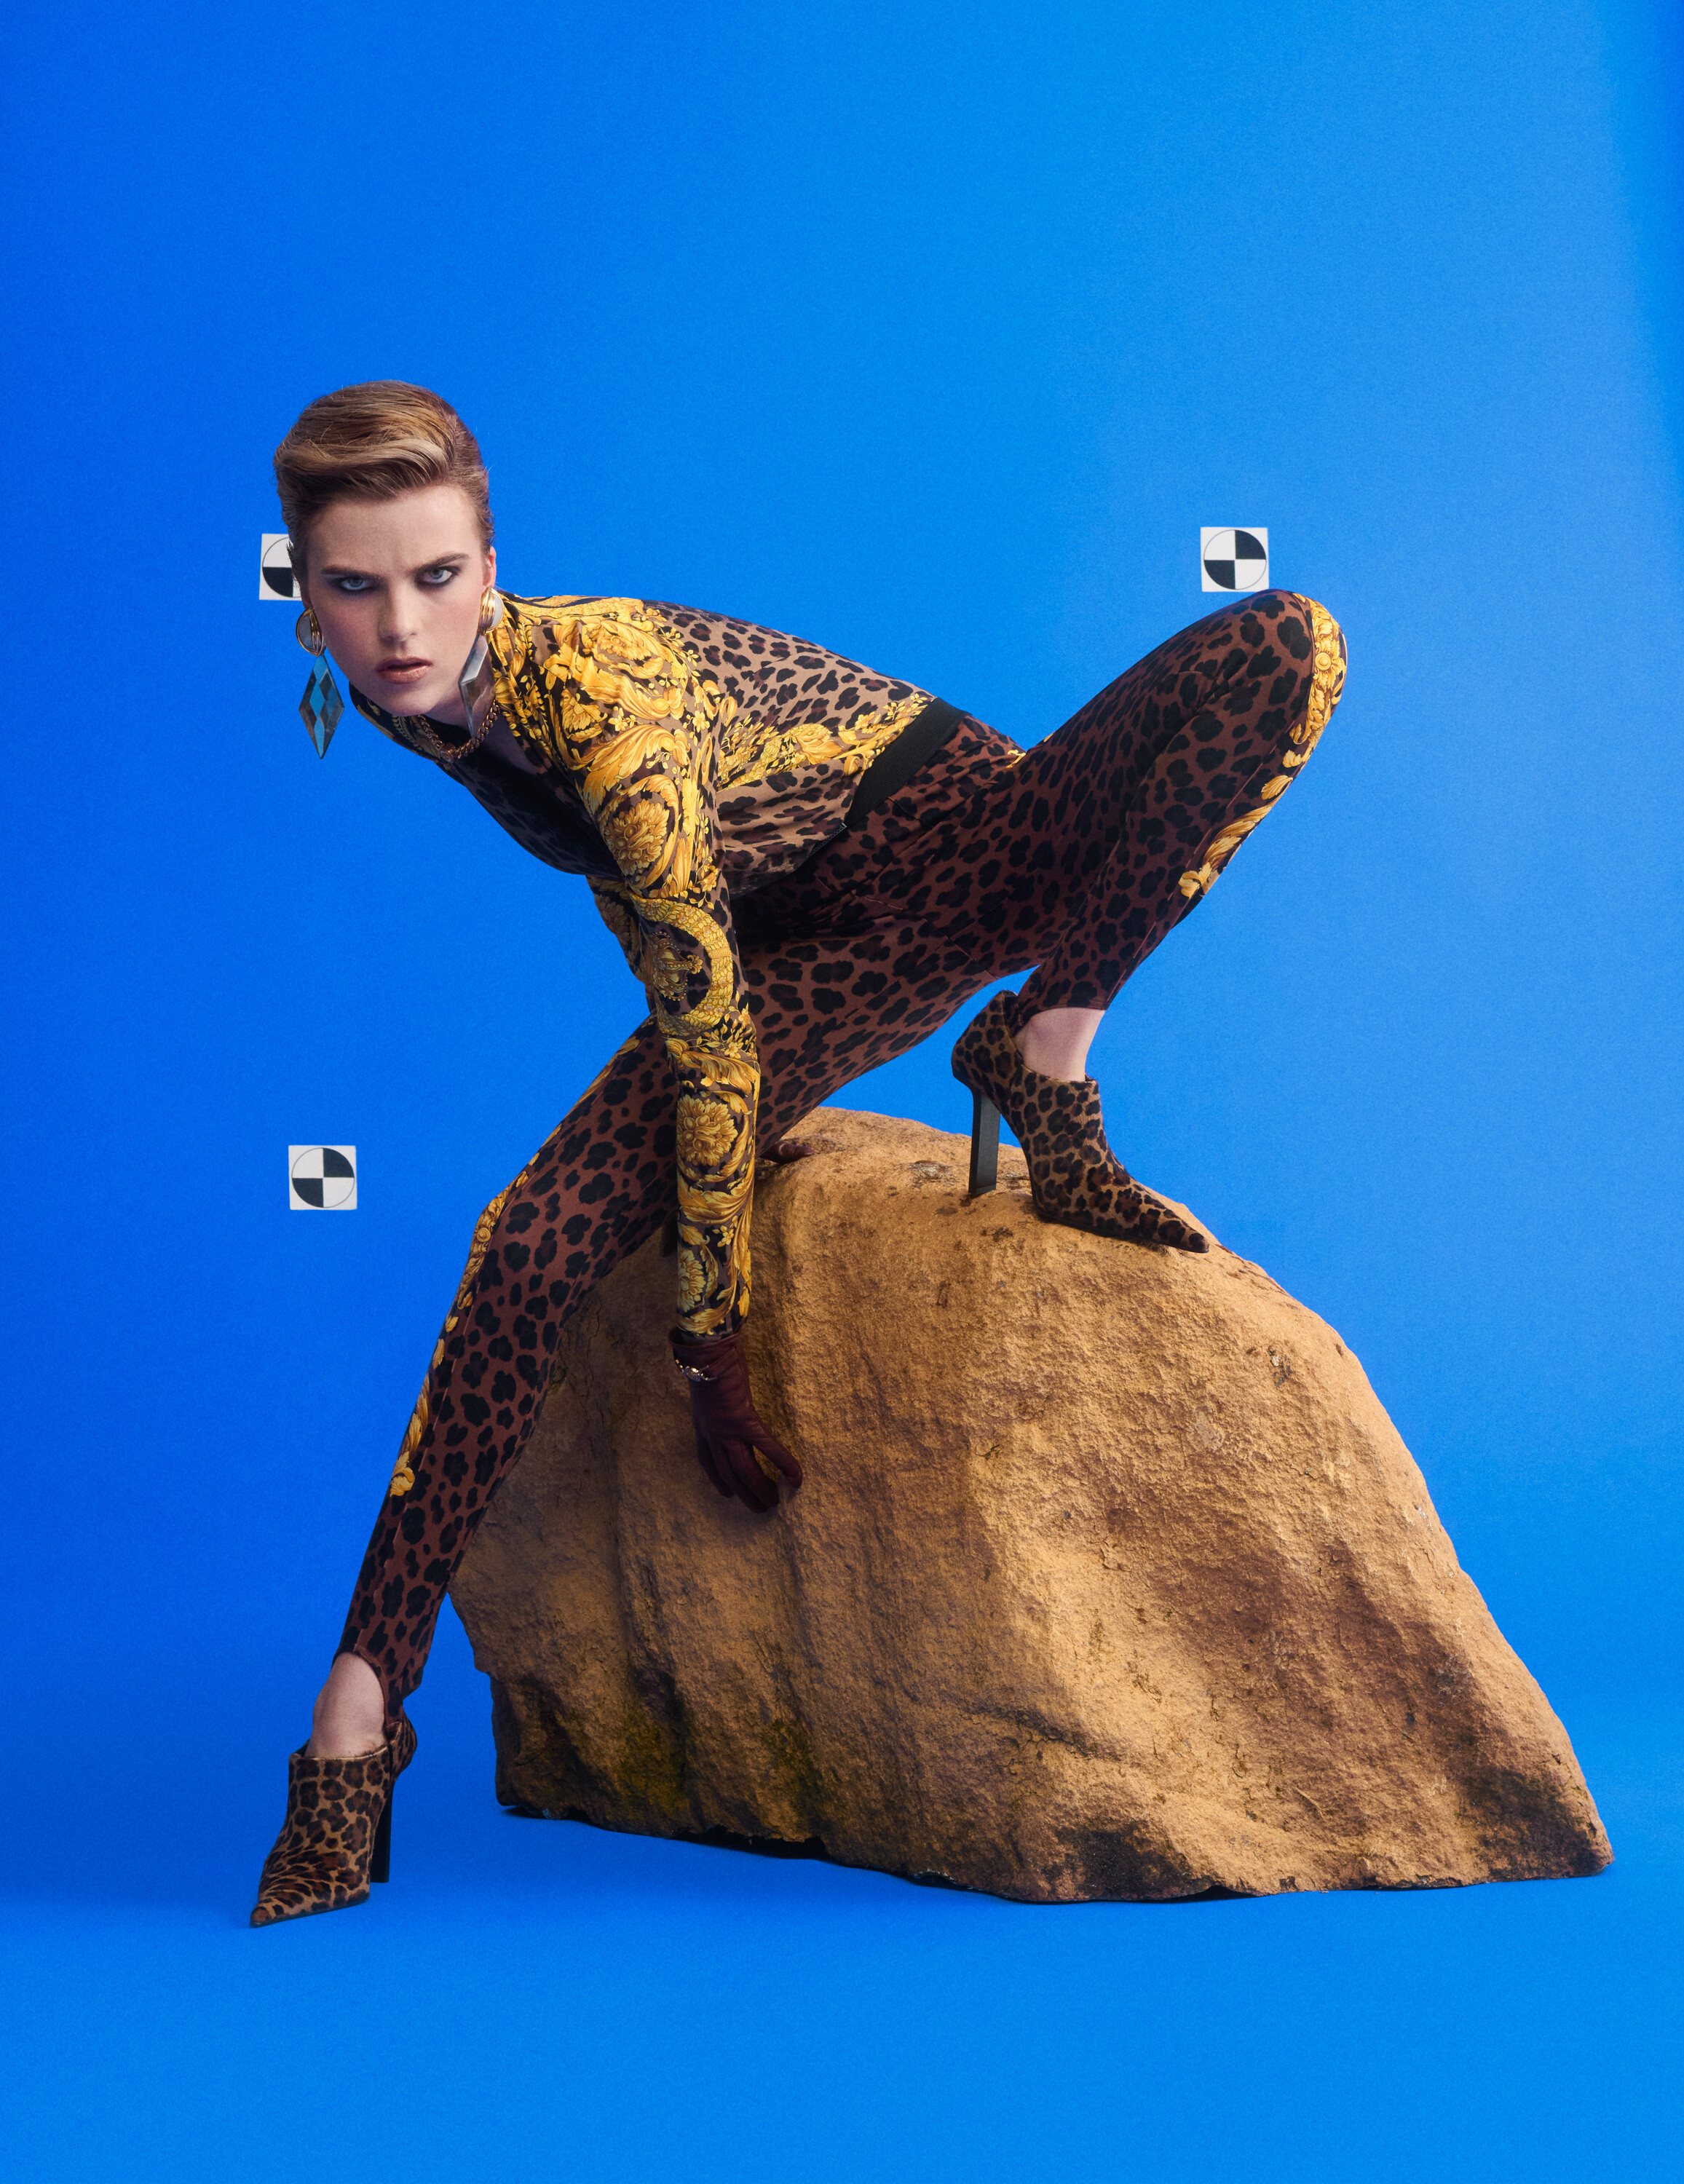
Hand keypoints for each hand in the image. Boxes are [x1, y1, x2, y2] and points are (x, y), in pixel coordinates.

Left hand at [670, 1329, 802, 1511]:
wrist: (708, 1352)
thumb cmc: (710, 1362)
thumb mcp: (707, 1389)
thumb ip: (717, 1403)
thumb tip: (728, 1402)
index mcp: (702, 1427)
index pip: (707, 1462)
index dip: (717, 1481)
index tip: (725, 1494)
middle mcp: (712, 1434)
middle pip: (728, 1474)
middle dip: (744, 1494)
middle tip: (760, 1507)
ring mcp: (727, 1430)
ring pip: (744, 1471)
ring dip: (759, 1489)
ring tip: (774, 1502)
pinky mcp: (744, 1421)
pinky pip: (766, 1448)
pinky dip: (782, 1462)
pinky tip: (796, 1477)